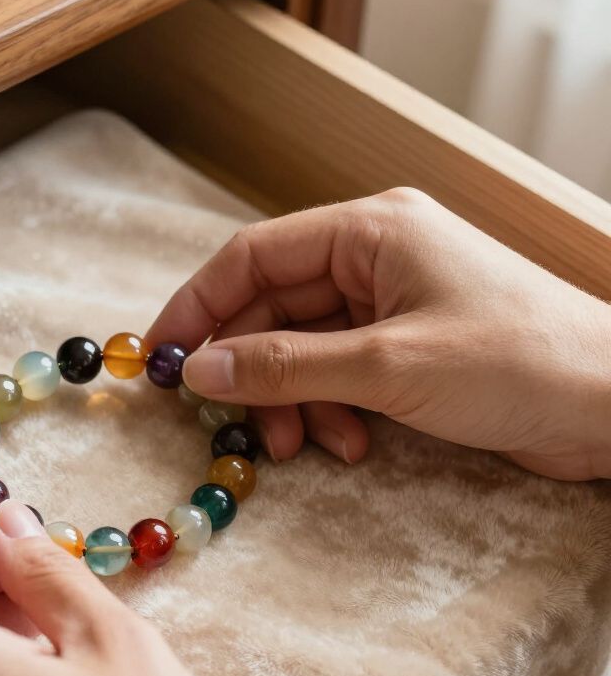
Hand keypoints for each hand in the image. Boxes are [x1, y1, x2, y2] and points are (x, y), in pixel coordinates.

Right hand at [147, 188, 610, 480]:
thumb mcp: (388, 365)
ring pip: (301, 346)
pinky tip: (350, 443)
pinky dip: (328, 408)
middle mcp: (373, 256)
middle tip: (234, 422)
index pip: (253, 256)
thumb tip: (201, 368)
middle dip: (253, 370)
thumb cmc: (516, 363)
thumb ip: (287, 366)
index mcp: (369, 230)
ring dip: (292, 400)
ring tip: (306, 445)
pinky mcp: (406, 343)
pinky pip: (335, 371)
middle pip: (273, 307)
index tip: (160, 358)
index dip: (198, 307)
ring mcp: (390, 301)